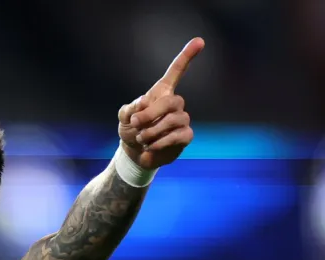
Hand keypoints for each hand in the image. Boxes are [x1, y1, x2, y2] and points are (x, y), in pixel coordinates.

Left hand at [117, 37, 203, 169]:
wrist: (136, 154)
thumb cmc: (131, 130)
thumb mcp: (124, 117)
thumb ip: (130, 108)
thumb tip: (144, 102)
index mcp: (161, 93)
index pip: (176, 71)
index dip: (187, 56)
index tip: (200, 41)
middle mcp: (174, 104)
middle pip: (172, 101)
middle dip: (151, 113)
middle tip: (136, 124)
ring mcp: (182, 119)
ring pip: (174, 120)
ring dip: (152, 131)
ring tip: (141, 138)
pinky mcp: (185, 136)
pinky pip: (178, 135)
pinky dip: (161, 142)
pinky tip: (151, 146)